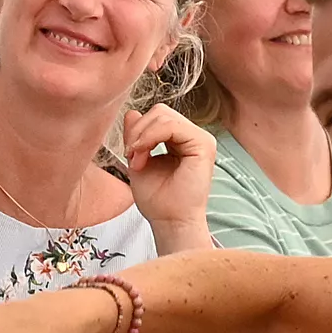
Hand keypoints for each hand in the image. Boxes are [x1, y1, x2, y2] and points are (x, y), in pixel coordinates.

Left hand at [120, 102, 215, 238]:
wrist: (170, 221)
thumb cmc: (158, 199)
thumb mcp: (138, 161)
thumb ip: (136, 137)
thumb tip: (131, 112)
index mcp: (181, 140)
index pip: (157, 116)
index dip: (138, 129)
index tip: (127, 154)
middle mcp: (193, 137)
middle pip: (160, 112)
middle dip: (138, 130)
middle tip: (131, 156)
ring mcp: (201, 139)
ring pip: (163, 116)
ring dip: (142, 136)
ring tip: (137, 160)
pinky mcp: (203, 144)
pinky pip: (172, 125)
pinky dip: (151, 136)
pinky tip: (143, 155)